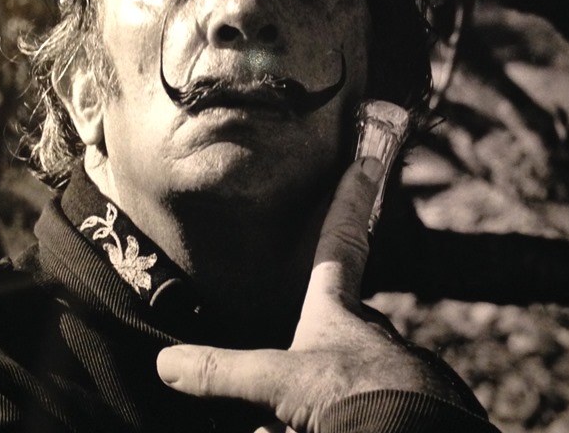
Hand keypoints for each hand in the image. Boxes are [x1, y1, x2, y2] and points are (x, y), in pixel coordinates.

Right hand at [157, 157, 463, 431]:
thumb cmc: (356, 398)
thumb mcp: (280, 381)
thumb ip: (224, 371)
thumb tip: (166, 363)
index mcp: (337, 310)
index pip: (339, 240)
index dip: (349, 200)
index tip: (367, 161)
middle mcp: (367, 331)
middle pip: (335, 318)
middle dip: (314, 337)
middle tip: (292, 377)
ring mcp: (388, 368)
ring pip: (342, 372)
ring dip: (318, 398)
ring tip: (296, 420)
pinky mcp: (402, 403)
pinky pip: (353, 401)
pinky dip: (335, 414)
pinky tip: (321, 422)